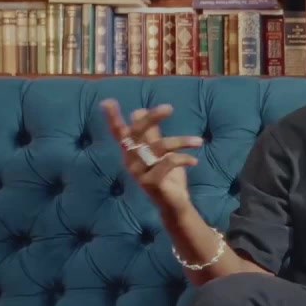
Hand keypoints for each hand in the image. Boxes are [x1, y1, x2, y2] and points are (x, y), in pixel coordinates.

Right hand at [100, 99, 203, 214]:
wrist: (174, 204)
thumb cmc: (167, 176)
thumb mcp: (160, 152)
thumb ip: (151, 134)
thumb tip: (139, 111)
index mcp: (131, 152)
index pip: (119, 132)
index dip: (113, 118)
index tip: (107, 101)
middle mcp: (130, 161)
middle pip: (136, 134)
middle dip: (151, 118)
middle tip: (168, 108)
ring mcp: (139, 173)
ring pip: (158, 147)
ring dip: (181, 141)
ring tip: (198, 141)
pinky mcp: (150, 183)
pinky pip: (167, 163)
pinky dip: (183, 159)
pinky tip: (194, 161)